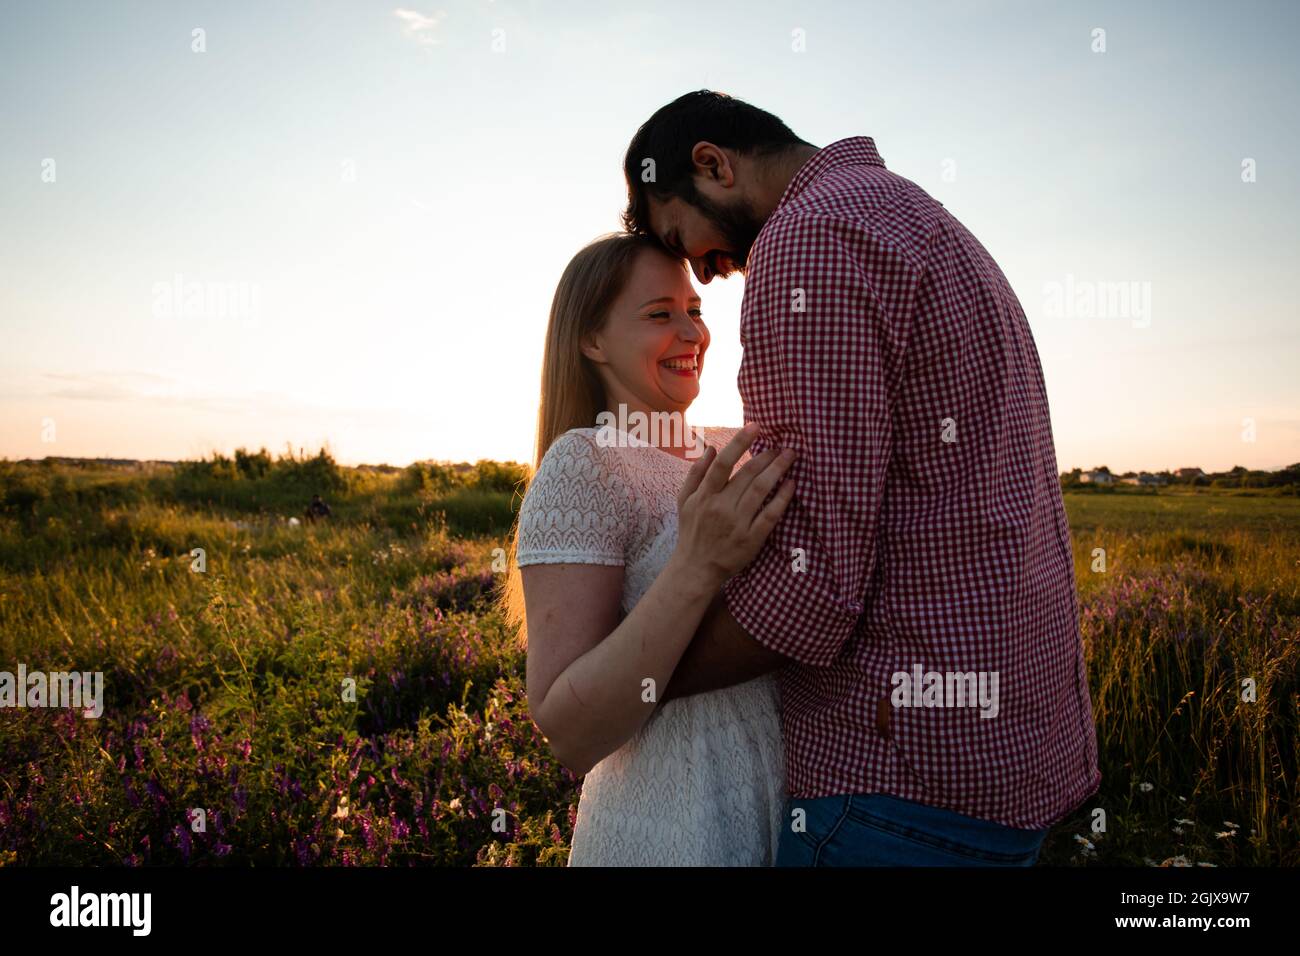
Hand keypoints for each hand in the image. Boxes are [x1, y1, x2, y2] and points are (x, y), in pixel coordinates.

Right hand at [672, 423, 796, 590]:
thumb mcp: (684, 501)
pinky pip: (771, 514)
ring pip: (761, 490)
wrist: (696, 568)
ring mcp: (738, 524)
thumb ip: (696, 474)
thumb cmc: (691, 531)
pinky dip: (783, 498)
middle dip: (767, 456)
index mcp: (704, 496)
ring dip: (778, 470)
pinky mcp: (752, 539)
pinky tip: (792, 485)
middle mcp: (721, 507)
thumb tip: (710, 448)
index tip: (756, 426)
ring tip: (789, 457)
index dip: (740, 442)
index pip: (723, 463)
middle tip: (781, 445)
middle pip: (748, 474)